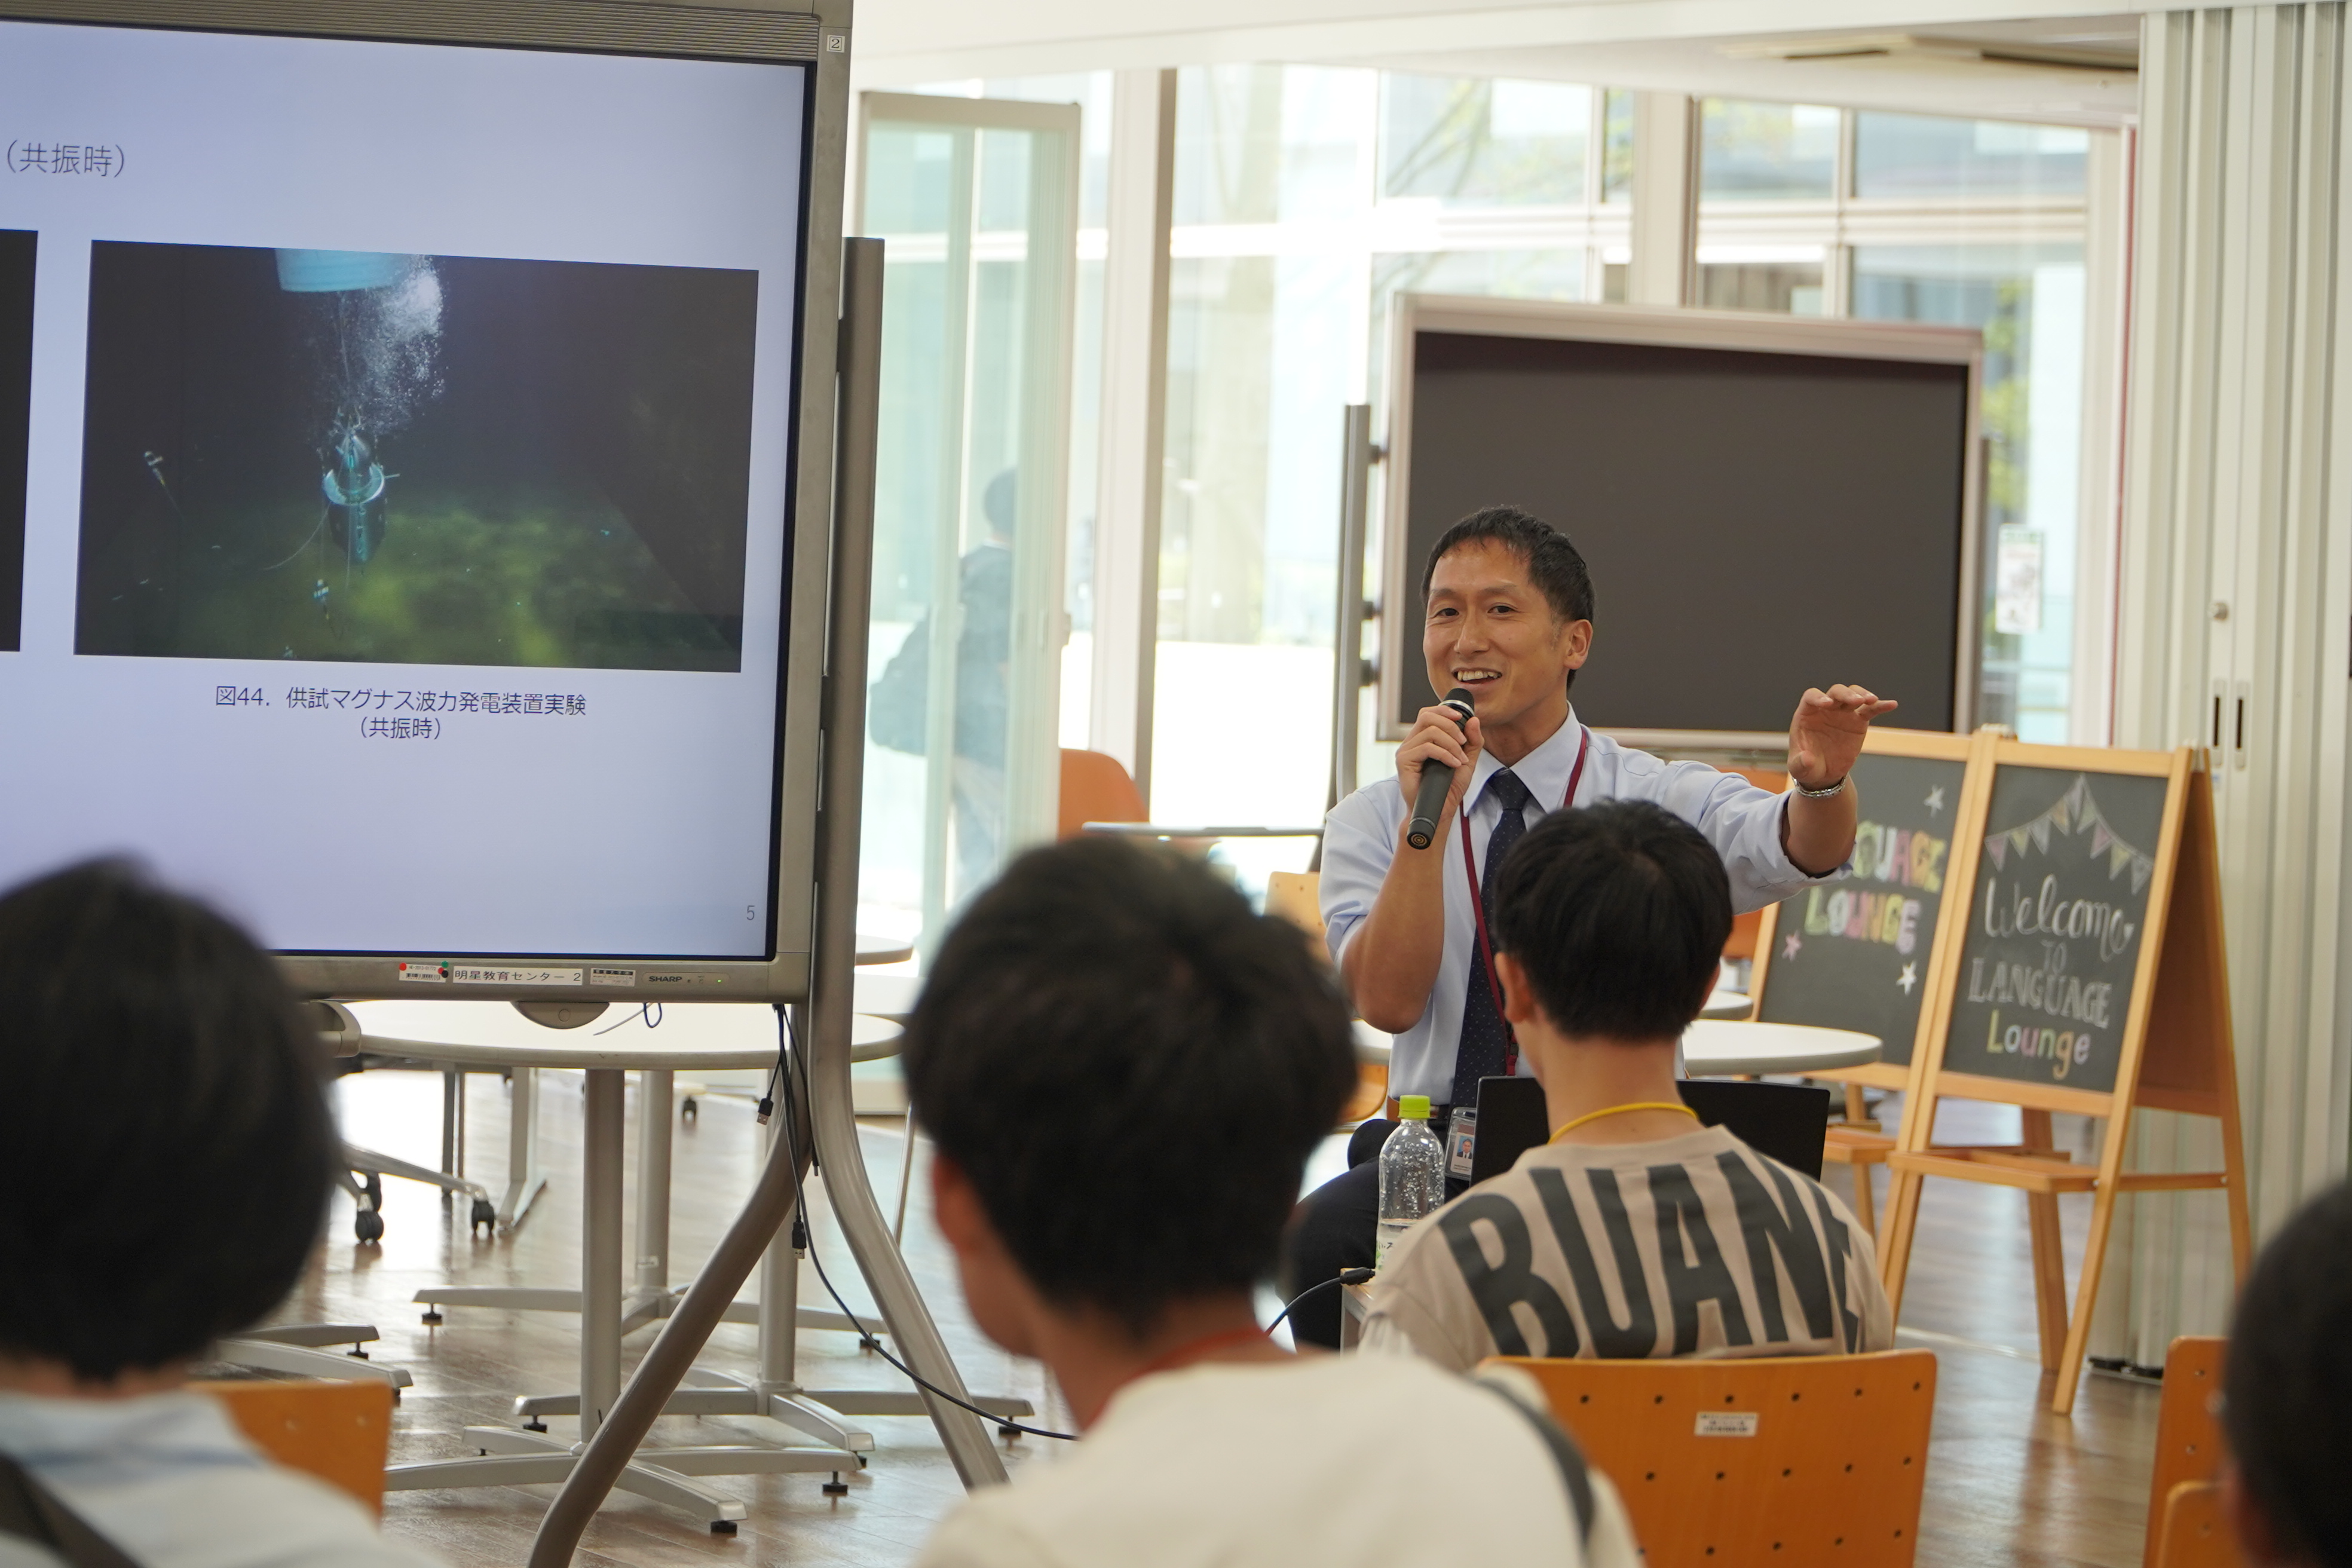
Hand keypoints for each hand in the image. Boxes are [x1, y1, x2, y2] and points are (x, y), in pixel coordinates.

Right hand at [1397, 701, 1482, 837]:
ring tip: (1460, 759)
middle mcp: (1411, 742)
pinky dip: (1445, 754)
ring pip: (1430, 731)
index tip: (1461, 718)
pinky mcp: (1404, 761)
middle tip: (1463, 743)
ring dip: (1451, 744)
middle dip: (1451, 726)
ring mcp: (1405, 751)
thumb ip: (1472, 741)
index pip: (1428, 713)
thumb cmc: (1448, 788)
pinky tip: (1453, 764)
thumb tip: (1473, 719)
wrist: (1439, 811)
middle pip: (1427, 716)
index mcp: (1422, 739)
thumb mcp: (1466, 761)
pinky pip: (1427, 747)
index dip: (1444, 710)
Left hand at [1789, 684, 1897, 788]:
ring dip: (1862, 694)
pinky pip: (1870, 710)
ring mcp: (1843, 713)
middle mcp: (1825, 709)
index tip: (1827, 704)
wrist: (1824, 773)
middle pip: (1836, 692)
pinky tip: (1892, 704)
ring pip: (1853, 695)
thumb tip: (1808, 759)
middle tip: (1857, 701)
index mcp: (1807, 714)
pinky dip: (1880, 706)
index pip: (1811, 697)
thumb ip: (1800, 764)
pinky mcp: (1858, 721)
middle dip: (1846, 694)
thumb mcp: (1800, 769)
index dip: (1818, 697)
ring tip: (1871, 700)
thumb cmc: (1807, 767)